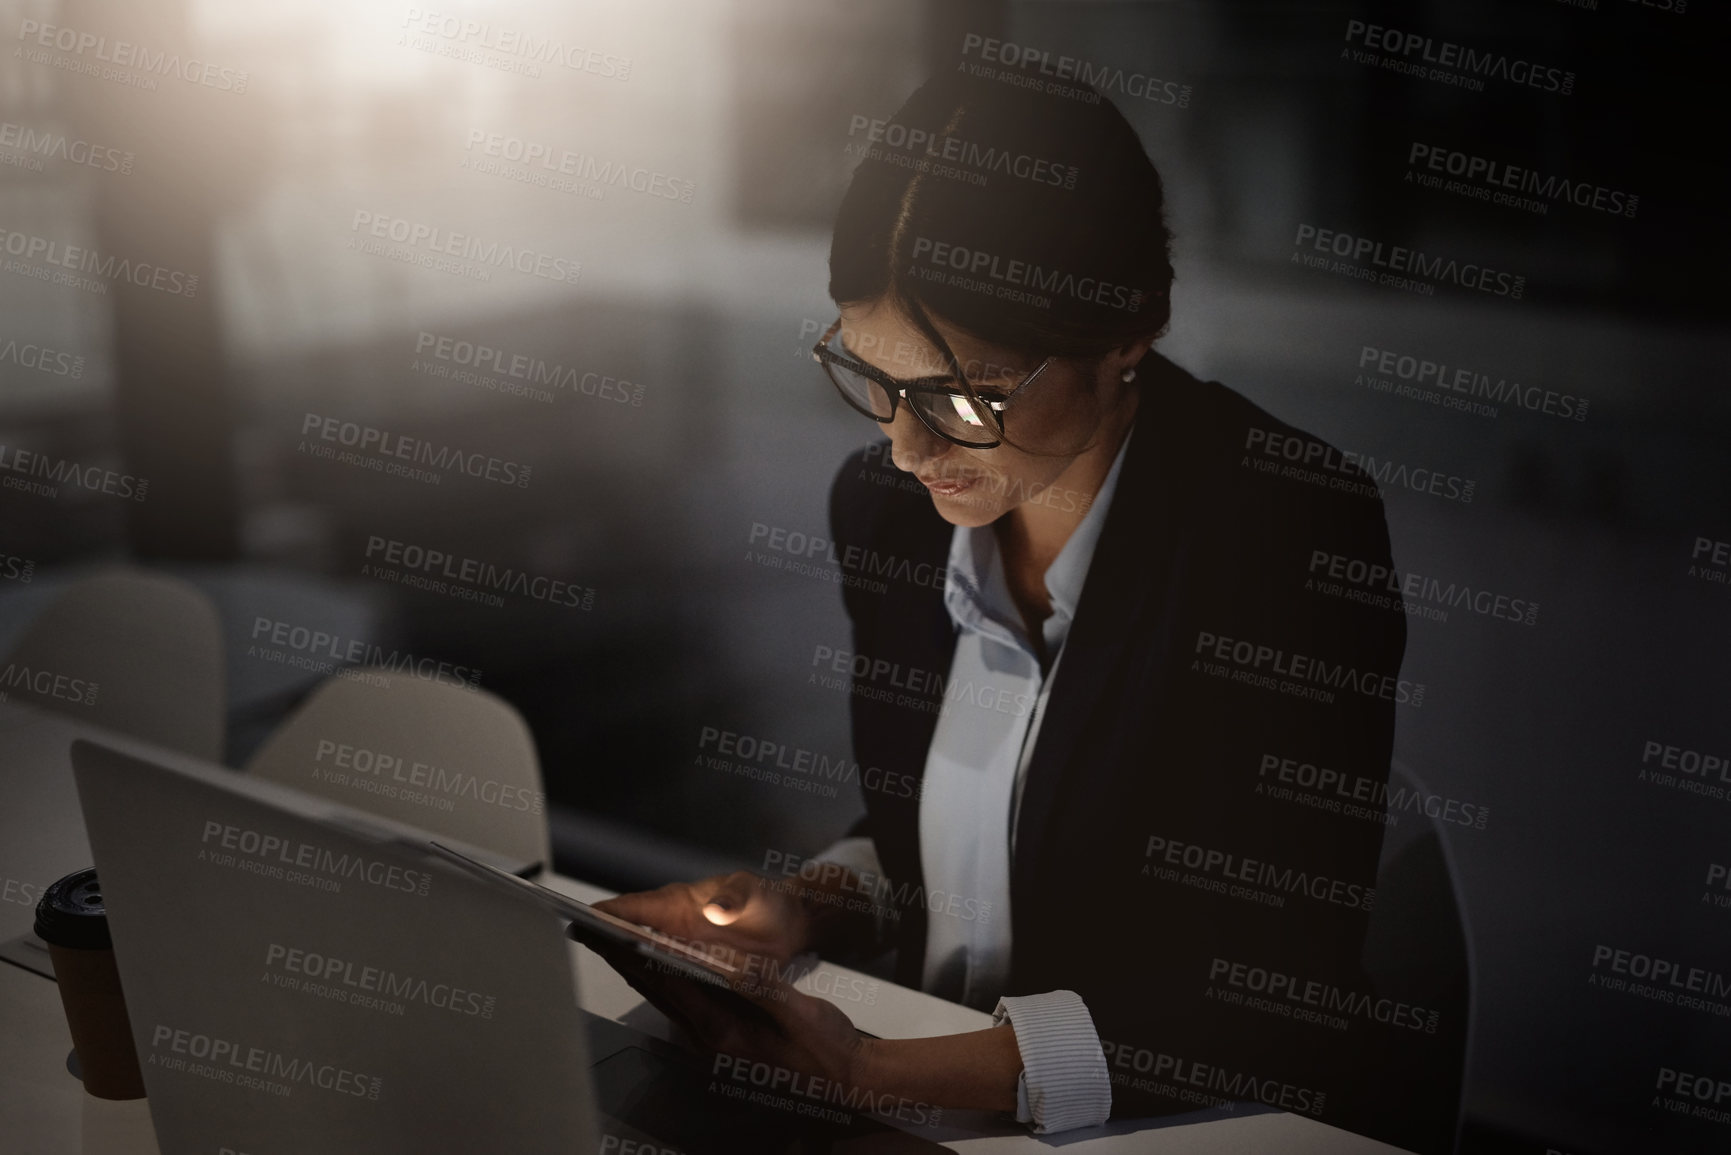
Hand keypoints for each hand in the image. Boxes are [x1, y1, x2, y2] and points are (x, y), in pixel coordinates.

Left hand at [588, 932, 873, 1093]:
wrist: (845, 1078)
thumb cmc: (825, 1048)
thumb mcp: (798, 1012)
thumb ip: (762, 987)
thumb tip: (730, 964)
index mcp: (725, 1034)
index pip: (672, 988)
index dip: (640, 958)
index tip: (616, 936)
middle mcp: (711, 1044)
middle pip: (660, 996)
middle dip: (629, 964)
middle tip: (601, 935)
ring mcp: (714, 1047)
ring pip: (668, 1003)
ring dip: (644, 974)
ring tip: (620, 945)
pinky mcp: (722, 1044)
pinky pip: (685, 1010)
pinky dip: (668, 985)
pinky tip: (662, 968)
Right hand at [593, 870, 815, 973]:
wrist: (788, 923)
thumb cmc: (767, 900)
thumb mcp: (754, 893)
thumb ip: (734, 898)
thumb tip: (714, 909)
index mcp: (679, 902)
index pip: (634, 906)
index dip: (607, 914)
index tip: (582, 921)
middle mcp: (672, 922)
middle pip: (627, 930)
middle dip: (603, 937)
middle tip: (579, 943)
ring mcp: (678, 944)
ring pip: (639, 953)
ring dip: (620, 959)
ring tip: (600, 966)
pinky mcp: (690, 963)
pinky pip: (660, 971)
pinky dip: (644, 976)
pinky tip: (636, 985)